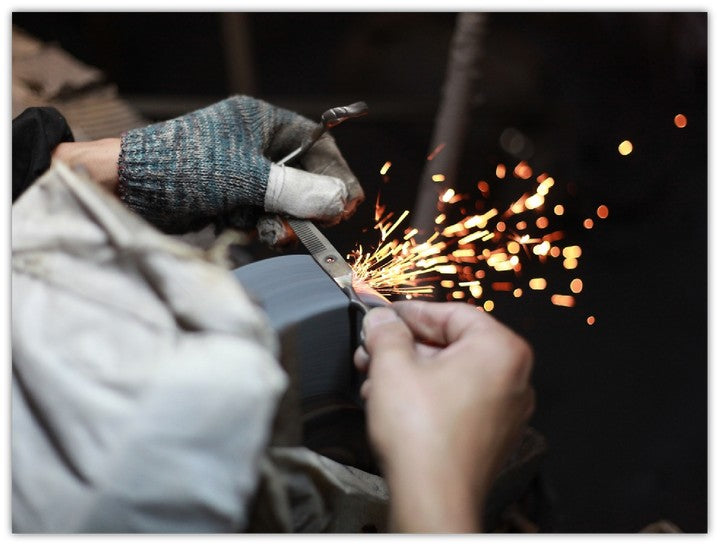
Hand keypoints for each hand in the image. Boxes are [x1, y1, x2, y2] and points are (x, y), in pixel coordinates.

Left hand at [71, 96, 362, 243]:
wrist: (127, 190)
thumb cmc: (182, 167)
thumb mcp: (244, 176)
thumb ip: (293, 189)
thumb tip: (339, 200)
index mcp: (264, 125)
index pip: (317, 146)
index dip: (336, 176)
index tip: (348, 205)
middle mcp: (257, 147)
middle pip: (303, 180)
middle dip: (305, 207)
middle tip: (309, 227)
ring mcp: (243, 175)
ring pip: (282, 205)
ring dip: (279, 222)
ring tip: (267, 231)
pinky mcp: (229, 200)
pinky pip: (260, 217)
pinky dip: (257, 228)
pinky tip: (242, 228)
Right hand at [354, 301, 534, 532]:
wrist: (432, 499)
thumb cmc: (424, 438)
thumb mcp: (392, 367)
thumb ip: (386, 333)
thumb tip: (381, 320)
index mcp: (500, 350)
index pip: (452, 313)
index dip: (411, 312)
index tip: (385, 315)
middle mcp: (513, 378)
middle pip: (451, 344)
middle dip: (405, 347)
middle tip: (374, 348)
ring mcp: (505, 409)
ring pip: (451, 373)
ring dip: (410, 372)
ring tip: (375, 379)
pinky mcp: (491, 435)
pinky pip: (457, 400)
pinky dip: (426, 396)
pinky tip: (392, 402)